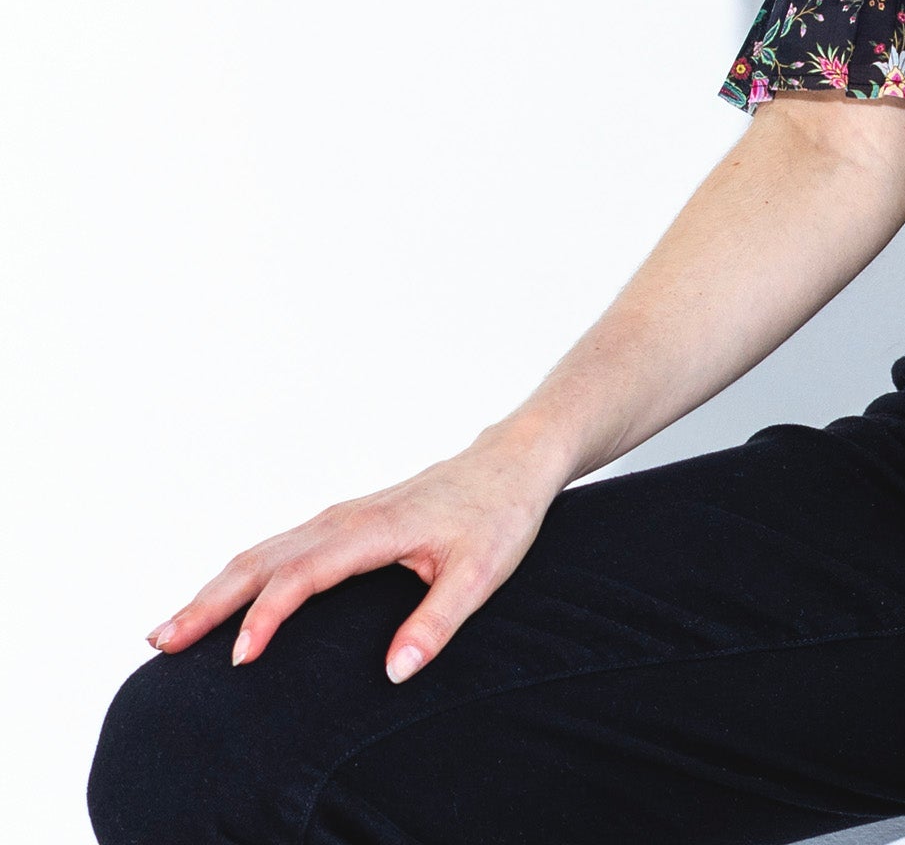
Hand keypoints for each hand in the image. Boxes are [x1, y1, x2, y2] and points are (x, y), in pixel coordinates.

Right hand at [143, 425, 568, 683]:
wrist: (513, 462)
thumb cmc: (500, 514)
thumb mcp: (483, 573)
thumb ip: (439, 622)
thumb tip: (395, 673)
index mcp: (375, 529)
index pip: (305, 573)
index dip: (268, 614)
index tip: (240, 658)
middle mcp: (347, 517)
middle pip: (262, 558)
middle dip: (209, 600)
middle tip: (160, 642)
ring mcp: (342, 516)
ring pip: (264, 550)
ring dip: (215, 587)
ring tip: (169, 631)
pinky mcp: (344, 522)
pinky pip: (280, 547)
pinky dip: (242, 574)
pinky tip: (222, 601)